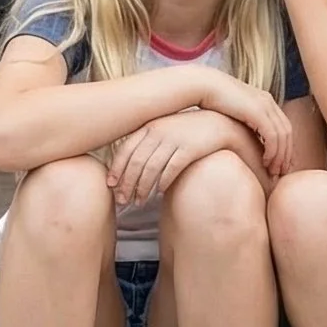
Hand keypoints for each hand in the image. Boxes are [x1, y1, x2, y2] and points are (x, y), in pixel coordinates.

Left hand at [108, 110, 234, 206]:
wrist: (216, 123)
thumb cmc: (185, 131)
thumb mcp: (163, 130)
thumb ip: (146, 142)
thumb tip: (127, 166)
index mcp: (148, 126)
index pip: (126, 150)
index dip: (116, 169)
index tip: (110, 185)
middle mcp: (158, 131)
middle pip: (136, 161)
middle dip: (127, 183)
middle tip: (122, 201)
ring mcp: (174, 139)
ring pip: (152, 168)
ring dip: (143, 188)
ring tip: (139, 202)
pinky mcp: (190, 148)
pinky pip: (172, 168)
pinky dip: (163, 182)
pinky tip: (159, 192)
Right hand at [196, 72, 291, 174]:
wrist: (204, 85)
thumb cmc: (211, 100)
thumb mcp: (232, 111)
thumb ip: (242, 120)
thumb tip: (244, 135)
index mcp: (265, 100)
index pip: (283, 126)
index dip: (285, 145)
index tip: (280, 162)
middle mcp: (268, 102)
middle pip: (287, 131)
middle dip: (286, 153)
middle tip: (282, 171)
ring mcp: (265, 105)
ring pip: (282, 136)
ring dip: (280, 155)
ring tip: (274, 170)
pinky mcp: (258, 112)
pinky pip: (272, 136)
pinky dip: (273, 151)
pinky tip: (265, 162)